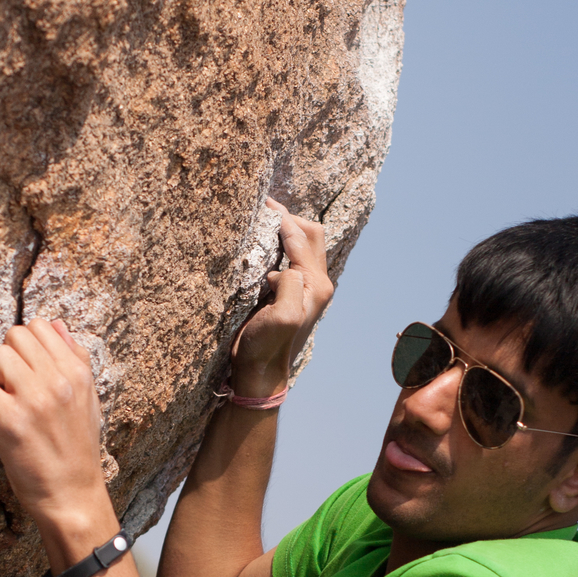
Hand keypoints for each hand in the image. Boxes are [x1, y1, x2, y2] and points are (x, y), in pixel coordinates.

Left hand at [0, 319, 113, 538]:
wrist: (73, 496)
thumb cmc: (78, 450)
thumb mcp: (88, 400)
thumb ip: (75, 359)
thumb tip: (57, 325)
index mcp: (78, 372)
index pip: (41, 326)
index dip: (24, 344)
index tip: (21, 368)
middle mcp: (58, 380)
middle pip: (14, 336)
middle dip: (5, 357)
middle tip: (6, 384)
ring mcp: (34, 399)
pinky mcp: (10, 421)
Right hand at [230, 198, 333, 394]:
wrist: (260, 374)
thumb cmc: (266, 348)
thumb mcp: (282, 317)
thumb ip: (290, 284)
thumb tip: (283, 268)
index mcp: (317, 285)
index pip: (301, 238)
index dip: (282, 218)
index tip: (262, 202)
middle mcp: (317, 284)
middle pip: (311, 235)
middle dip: (288, 218)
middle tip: (263, 208)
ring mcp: (305, 288)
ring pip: (302, 244)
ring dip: (285, 230)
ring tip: (262, 219)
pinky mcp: (291, 293)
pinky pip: (290, 258)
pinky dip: (278, 244)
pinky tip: (262, 242)